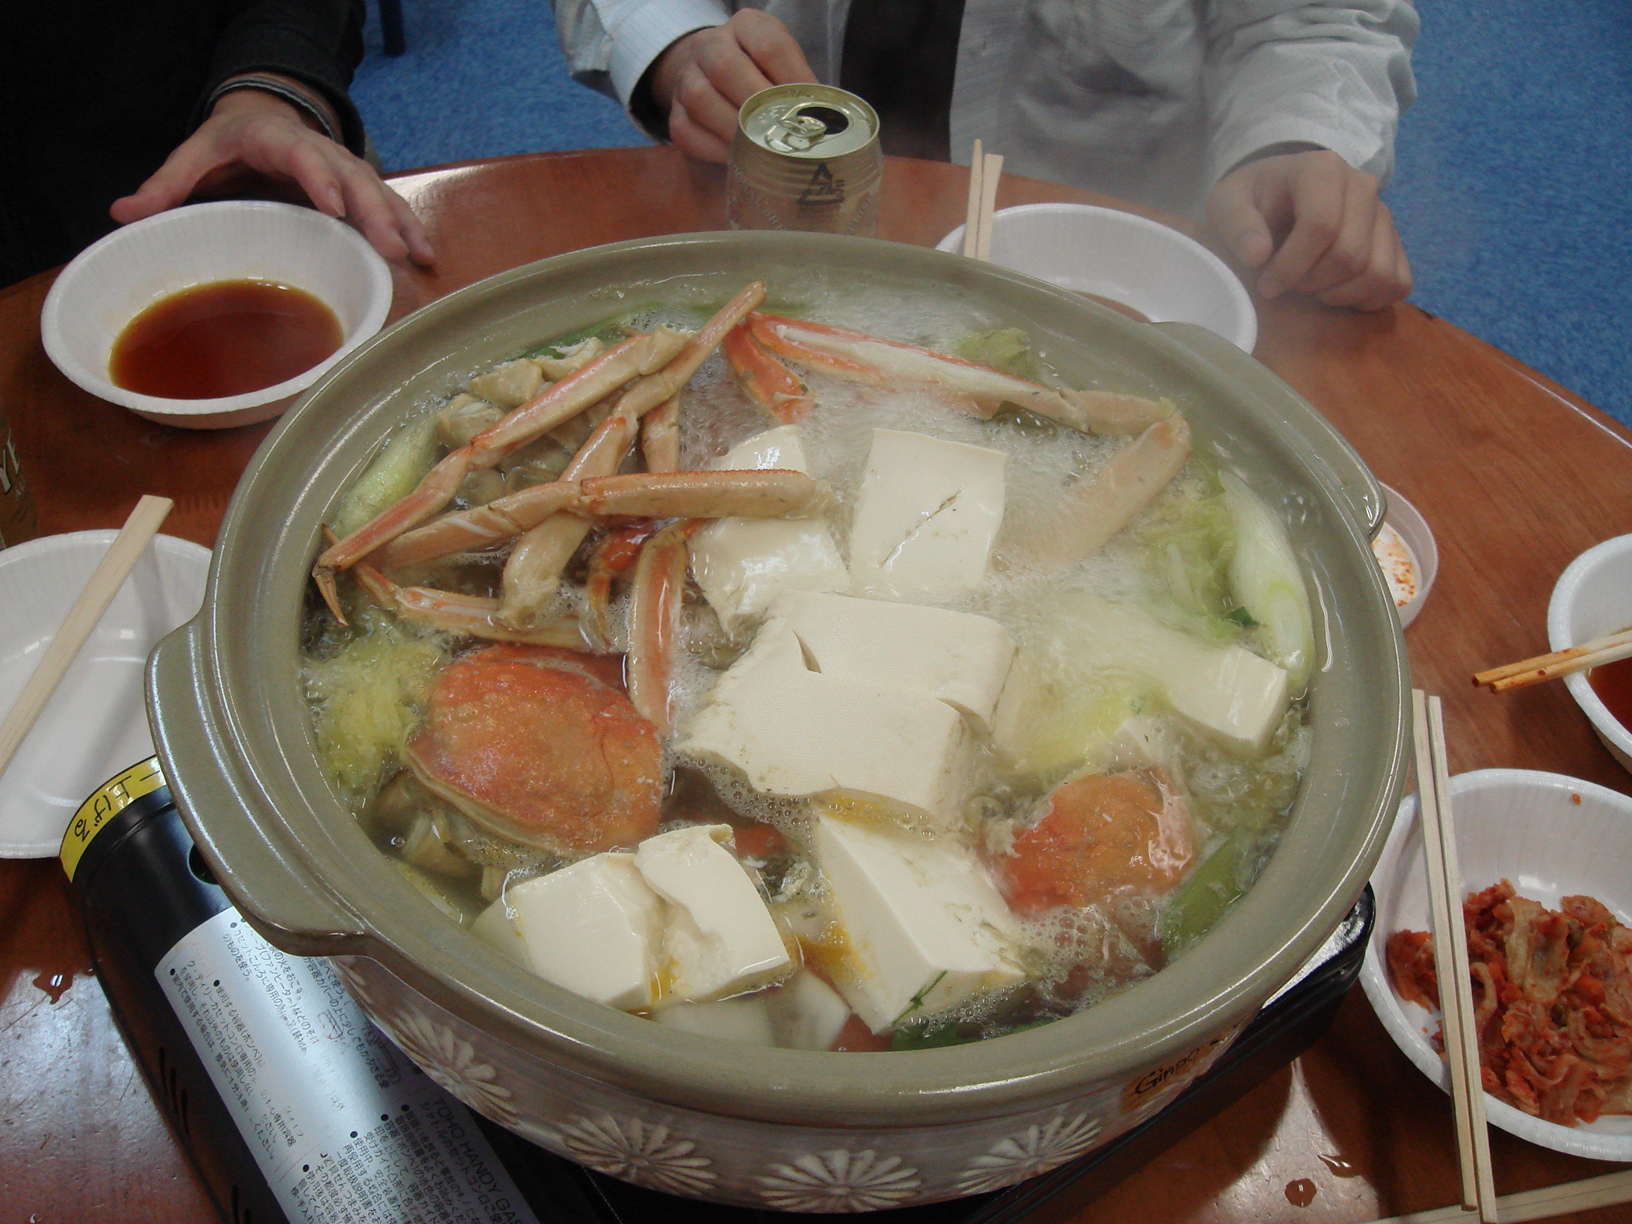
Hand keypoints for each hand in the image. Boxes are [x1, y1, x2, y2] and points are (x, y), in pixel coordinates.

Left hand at [109, 87, 434, 265]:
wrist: (265, 116)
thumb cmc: (228, 142)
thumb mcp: (193, 155)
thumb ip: (164, 185)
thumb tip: (120, 214)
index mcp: (278, 141)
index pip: (303, 156)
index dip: (320, 181)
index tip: (335, 208)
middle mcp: (321, 152)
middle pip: (353, 179)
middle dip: (375, 214)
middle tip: (391, 249)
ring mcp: (345, 169)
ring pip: (379, 193)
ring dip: (402, 225)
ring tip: (419, 257)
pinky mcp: (359, 187)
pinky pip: (389, 206)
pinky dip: (410, 229)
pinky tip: (426, 257)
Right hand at [646, 10, 816, 161]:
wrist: (715, 75)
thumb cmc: (762, 74)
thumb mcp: (785, 65)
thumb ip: (799, 85)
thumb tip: (824, 122)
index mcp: (745, 26)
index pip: (768, 46)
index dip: (791, 81)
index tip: (809, 110)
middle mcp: (709, 45)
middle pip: (726, 67)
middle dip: (757, 105)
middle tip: (781, 133)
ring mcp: (686, 77)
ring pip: (699, 98)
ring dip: (732, 128)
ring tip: (758, 149)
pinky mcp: (675, 112)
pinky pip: (685, 130)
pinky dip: (711, 148)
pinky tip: (734, 158)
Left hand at [1206, 149, 1409, 311]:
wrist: (1283, 191)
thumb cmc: (1254, 200)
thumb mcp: (1228, 203)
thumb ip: (1237, 225)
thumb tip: (1257, 255)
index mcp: (1323, 169)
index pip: (1321, 226)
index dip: (1291, 267)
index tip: (1266, 285)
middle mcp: (1364, 186)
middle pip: (1350, 255)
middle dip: (1311, 282)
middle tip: (1286, 284)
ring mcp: (1385, 214)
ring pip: (1376, 273)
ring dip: (1337, 295)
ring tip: (1309, 286)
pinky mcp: (1395, 241)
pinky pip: (1397, 283)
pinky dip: (1367, 300)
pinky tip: (1335, 293)